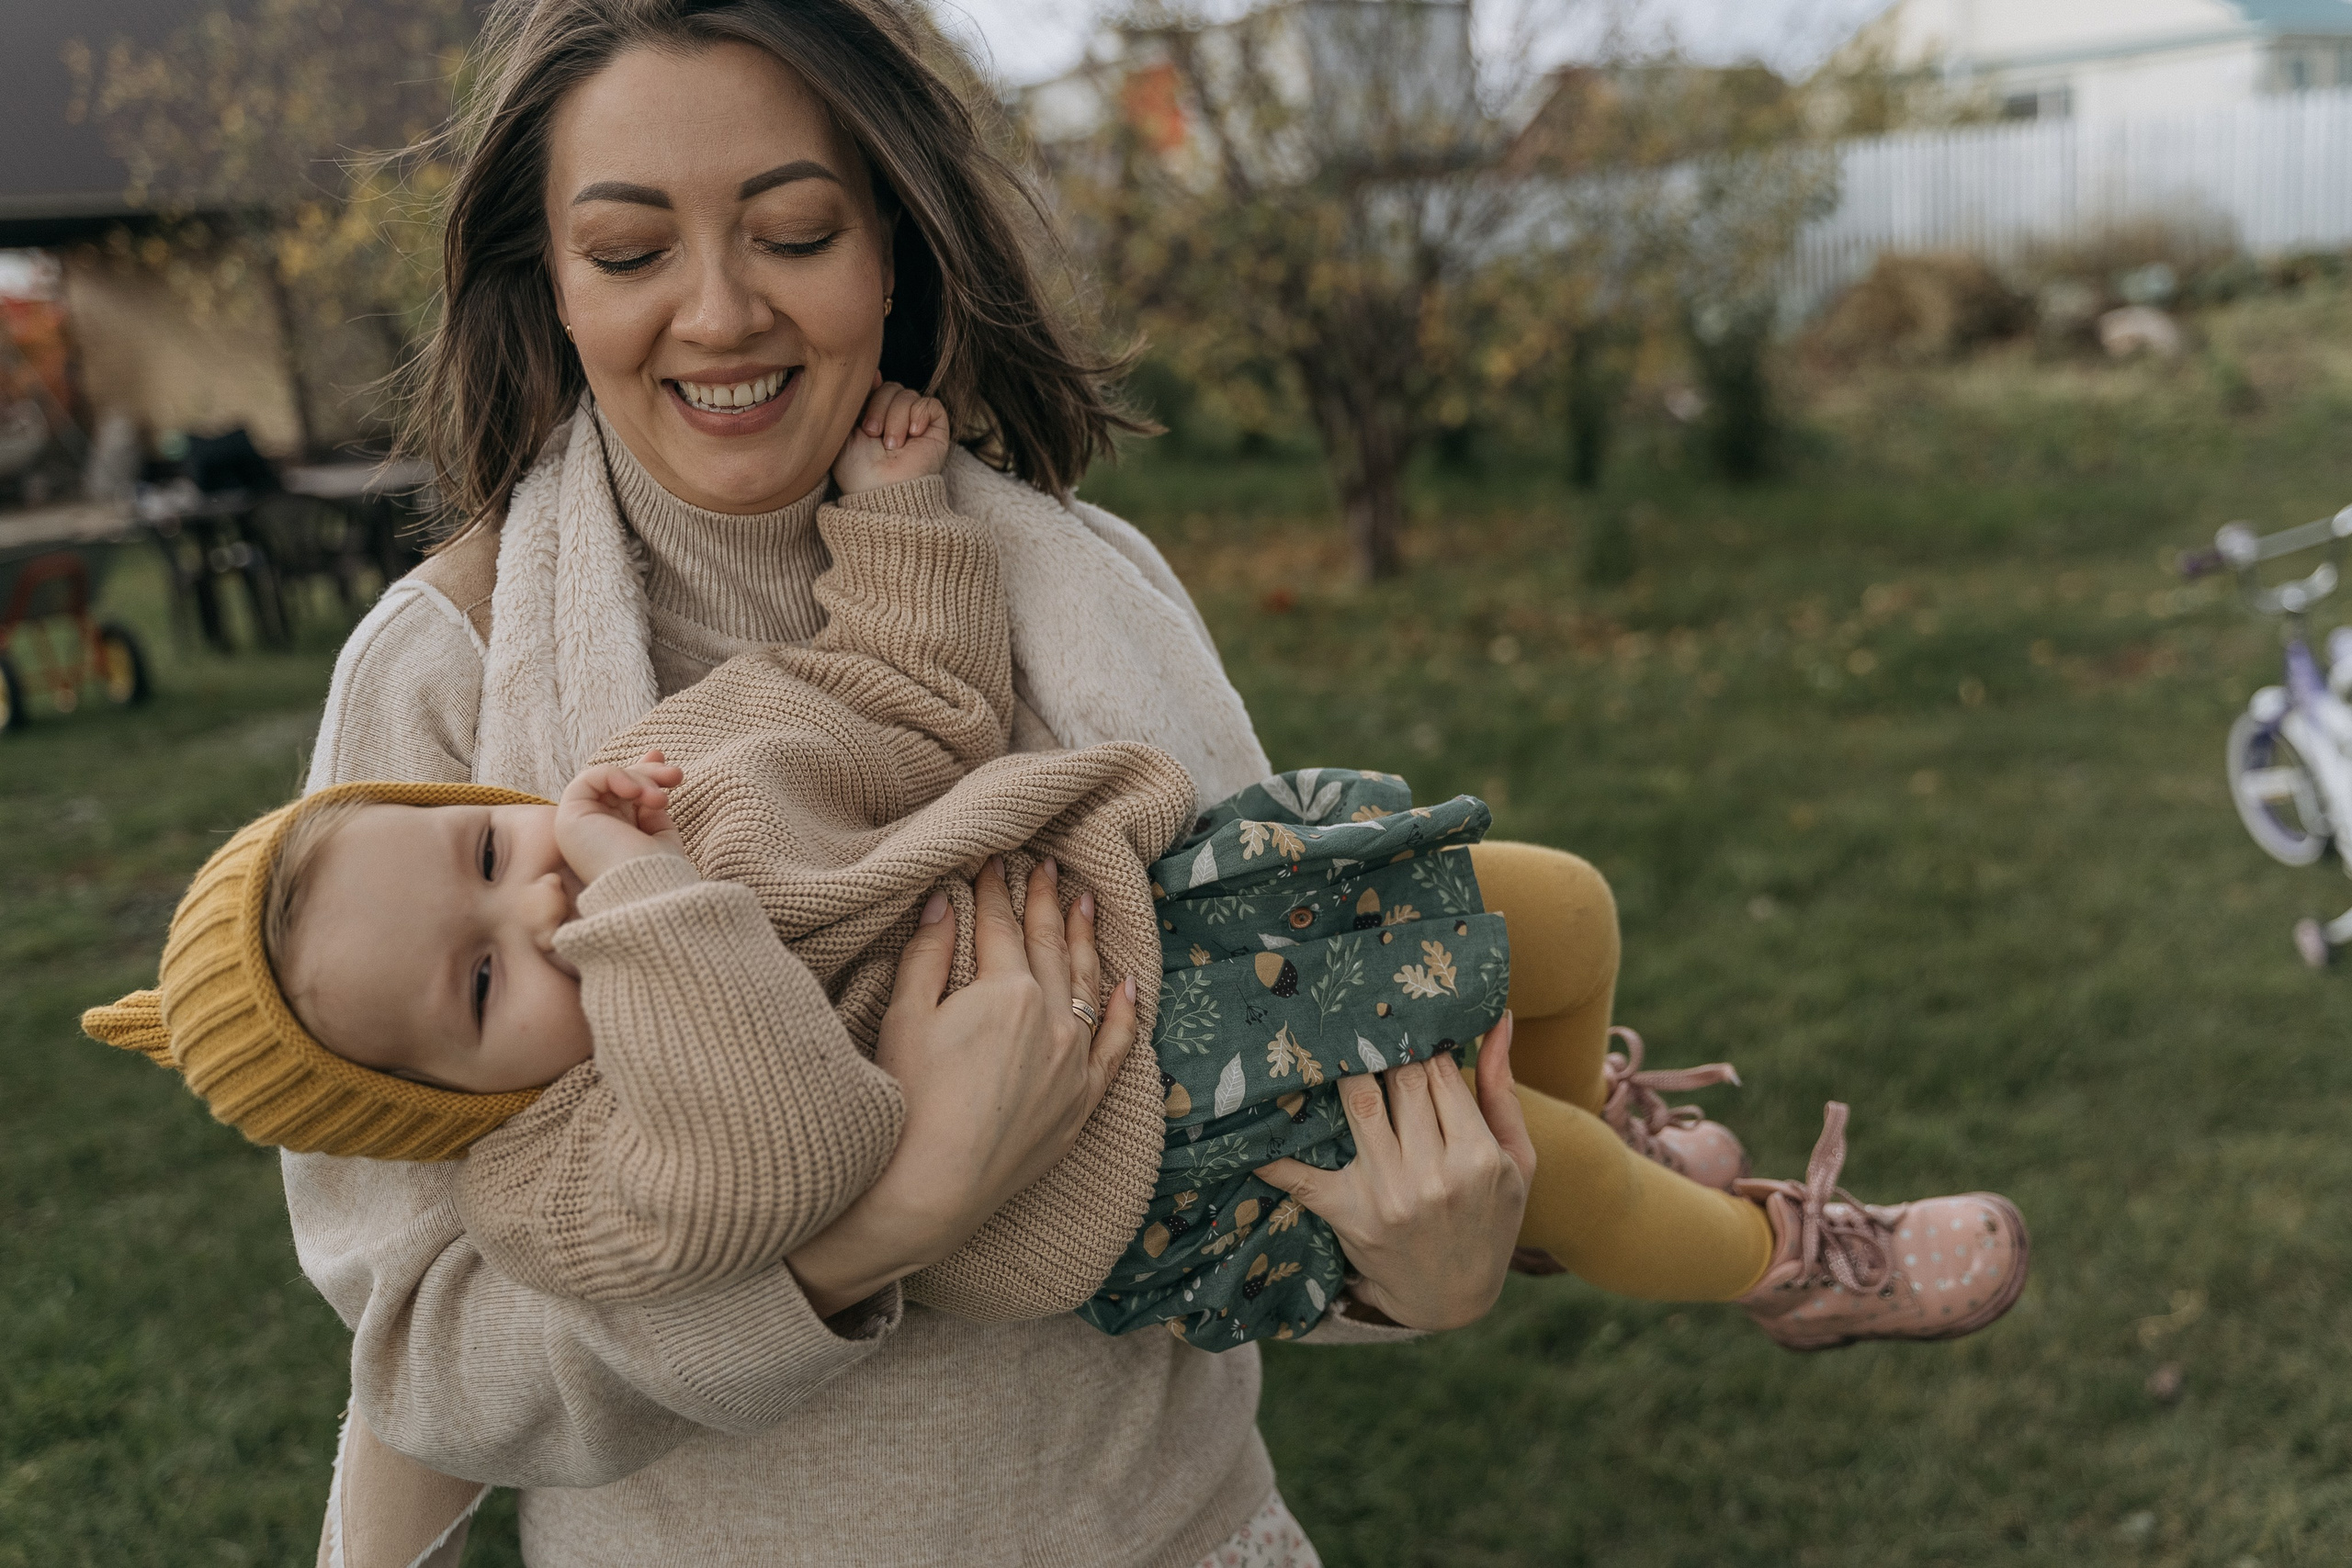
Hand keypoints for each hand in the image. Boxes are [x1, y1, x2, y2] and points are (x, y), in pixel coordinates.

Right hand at [554, 750, 687, 884]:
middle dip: (648, 773)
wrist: (646, 892)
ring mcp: (578, 823)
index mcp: (613, 835)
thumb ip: (652, 810)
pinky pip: (589, 779)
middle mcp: (592, 829)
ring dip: (639, 779)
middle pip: (617, 784)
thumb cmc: (659, 873)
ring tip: (660, 800)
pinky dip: (616, 776)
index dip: (643, 776)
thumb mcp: (661, 835)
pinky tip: (637, 793)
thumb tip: (654, 786)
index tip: (672, 773)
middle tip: (676, 776)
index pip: (622, 797)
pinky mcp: (568, 817)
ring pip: (606, 780)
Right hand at [786, 857, 1136, 1315]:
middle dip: (1045, 900)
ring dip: (1086, 939)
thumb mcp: (905, 1018)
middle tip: (1047, 865)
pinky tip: (1129, 983)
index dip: (993, 890)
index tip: (992, 862)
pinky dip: (1127, 1011)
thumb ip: (928, 954)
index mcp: (1006, 991)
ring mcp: (1073, 1061)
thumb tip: (943, 902)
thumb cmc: (908, 1102)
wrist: (930, 1189)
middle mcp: (1051, 1018)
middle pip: (1048, 945)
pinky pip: (1117, 1045)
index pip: (1000, 926)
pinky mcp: (1082, 1101)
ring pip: (1088, 984)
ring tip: (1087, 902)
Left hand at [832, 377, 951, 493]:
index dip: (871, 391)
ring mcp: (916, 423)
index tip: (863, 407)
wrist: (880, 490)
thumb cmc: (857, 468)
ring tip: (893, 445)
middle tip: (872, 433)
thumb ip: (856, 399)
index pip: (876, 387)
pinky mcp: (935, 428)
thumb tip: (875, 373)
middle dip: (879, 407)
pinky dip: (919, 415)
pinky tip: (913, 435)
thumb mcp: (845, 428)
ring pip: (907, 394)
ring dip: (895, 418)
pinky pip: (929, 404)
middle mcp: (896, 417)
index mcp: (874, 415)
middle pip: (890, 387)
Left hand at [1255, 1012, 1535, 1330]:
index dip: (1420, 1037)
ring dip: (1339, 1067)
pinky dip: (1274, 1156)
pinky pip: (1302, 1177)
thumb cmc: (1490, 1218)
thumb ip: (1500, 1088)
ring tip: (1326, 1038)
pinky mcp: (1349, 1214)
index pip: (1441, 1071)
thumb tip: (1498, 1017)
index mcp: (1478, 1154)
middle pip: (1400, 1080)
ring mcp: (1388, 1194)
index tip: (1400, 1013)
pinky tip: (1251, 1127)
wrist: (1455, 1300)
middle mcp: (1433, 1172)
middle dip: (1382, 1043)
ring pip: (1357, 1104)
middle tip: (1360, 1013)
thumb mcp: (1515, 1159)